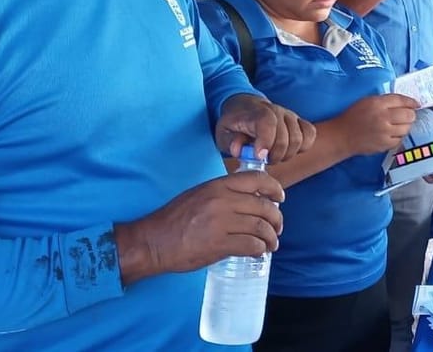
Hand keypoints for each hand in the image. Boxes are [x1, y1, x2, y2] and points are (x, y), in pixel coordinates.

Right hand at [115, 169, 284, 284]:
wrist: (152, 242)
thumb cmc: (174, 220)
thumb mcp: (199, 195)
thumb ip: (223, 194)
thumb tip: (250, 199)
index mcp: (218, 186)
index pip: (257, 179)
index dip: (274, 188)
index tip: (280, 198)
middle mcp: (222, 201)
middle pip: (264, 207)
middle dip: (277, 219)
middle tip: (277, 229)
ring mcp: (221, 223)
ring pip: (261, 227)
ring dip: (271, 238)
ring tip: (271, 244)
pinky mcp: (218, 244)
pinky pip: (251, 245)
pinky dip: (260, 249)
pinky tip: (259, 252)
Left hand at [217, 94, 315, 162]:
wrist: (245, 108)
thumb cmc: (235, 124)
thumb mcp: (224, 133)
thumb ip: (230, 141)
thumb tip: (239, 149)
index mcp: (256, 112)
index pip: (267, 123)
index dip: (266, 141)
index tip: (260, 156)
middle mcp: (276, 111)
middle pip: (286, 137)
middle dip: (275, 155)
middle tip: (264, 160)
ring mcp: (290, 116)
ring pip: (299, 139)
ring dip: (287, 154)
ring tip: (274, 156)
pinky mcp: (300, 121)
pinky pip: (310, 134)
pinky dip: (302, 146)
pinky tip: (288, 150)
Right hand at [337, 93, 419, 154]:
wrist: (342, 136)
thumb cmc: (353, 116)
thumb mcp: (367, 101)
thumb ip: (385, 101)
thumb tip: (404, 102)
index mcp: (377, 103)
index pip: (401, 100)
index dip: (411, 102)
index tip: (416, 104)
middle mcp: (383, 117)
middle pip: (408, 115)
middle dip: (410, 115)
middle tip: (406, 116)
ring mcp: (385, 132)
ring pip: (407, 128)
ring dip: (405, 126)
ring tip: (397, 125)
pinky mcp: (385, 145)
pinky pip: (400, 139)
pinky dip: (399, 136)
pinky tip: (392, 134)